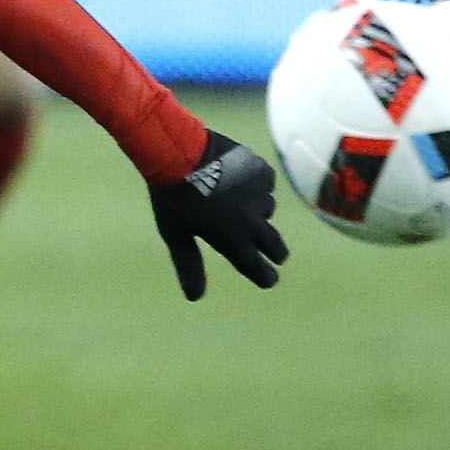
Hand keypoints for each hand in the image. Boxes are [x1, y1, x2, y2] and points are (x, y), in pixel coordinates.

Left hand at [149, 129, 288, 300]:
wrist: (178, 152)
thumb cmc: (172, 196)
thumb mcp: (176, 234)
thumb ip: (189, 264)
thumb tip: (194, 297)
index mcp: (232, 239)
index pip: (257, 268)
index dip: (265, 276)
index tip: (270, 280)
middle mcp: (252, 221)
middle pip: (273, 244)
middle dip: (275, 252)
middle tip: (277, 256)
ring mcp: (259, 195)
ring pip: (266, 209)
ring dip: (256, 211)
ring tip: (236, 203)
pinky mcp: (262, 171)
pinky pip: (265, 183)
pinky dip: (255, 184)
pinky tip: (239, 178)